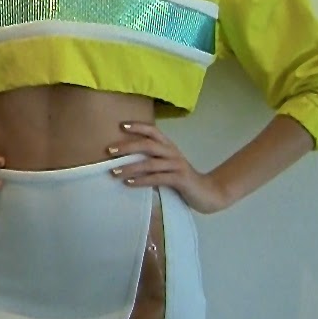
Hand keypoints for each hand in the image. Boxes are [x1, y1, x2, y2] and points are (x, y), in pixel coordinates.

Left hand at [107, 122, 230, 213]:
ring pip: (150, 163)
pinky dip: (141, 180)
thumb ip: (152, 160)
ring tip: (114, 172)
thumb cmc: (181, 178)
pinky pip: (157, 178)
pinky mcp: (179, 179)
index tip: (120, 125)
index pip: (153, 131)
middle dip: (127, 146)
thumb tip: (125, 160)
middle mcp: (172, 152)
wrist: (208, 193)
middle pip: (148, 144)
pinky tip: (129, 183)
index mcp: (169, 146)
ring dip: (130, 167)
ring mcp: (176, 165)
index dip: (138, 126)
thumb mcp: (167, 165)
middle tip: (109, 150)